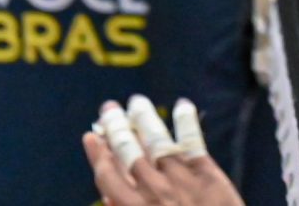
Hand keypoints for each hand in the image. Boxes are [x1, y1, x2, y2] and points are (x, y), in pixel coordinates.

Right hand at [85, 96, 243, 205]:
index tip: (91, 135)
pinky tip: (182, 105)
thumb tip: (109, 196)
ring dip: (144, 120)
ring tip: (136, 102)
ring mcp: (181, 181)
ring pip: (157, 142)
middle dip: (117, 128)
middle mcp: (154, 192)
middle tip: (109, 108)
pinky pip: (193, 142)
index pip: (109, 177)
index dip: (98, 155)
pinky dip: (186, 122)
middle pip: (129, 153)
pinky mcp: (208, 176)